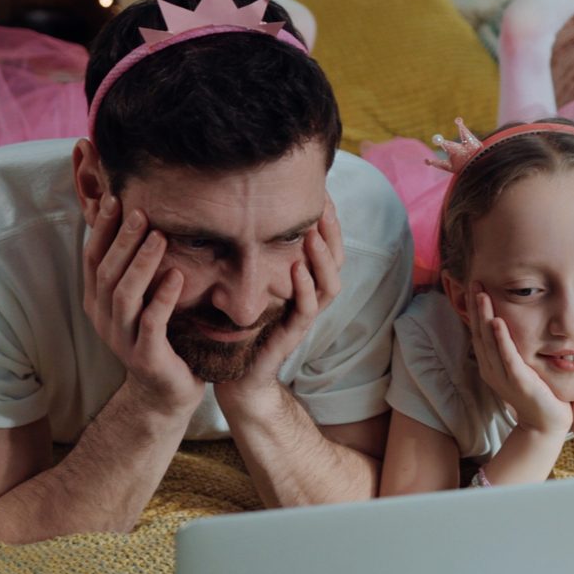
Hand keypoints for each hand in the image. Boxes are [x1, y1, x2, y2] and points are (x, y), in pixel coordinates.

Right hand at [83, 194, 204, 413]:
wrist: (168, 393)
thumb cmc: (160, 337)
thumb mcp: (142, 301)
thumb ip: (136, 270)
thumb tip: (141, 222)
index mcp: (98, 303)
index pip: (93, 259)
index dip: (103, 230)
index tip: (117, 199)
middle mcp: (104, 320)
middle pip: (106, 272)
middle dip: (123, 240)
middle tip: (140, 212)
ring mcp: (122, 339)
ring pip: (124, 294)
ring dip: (141, 263)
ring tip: (158, 237)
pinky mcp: (146, 356)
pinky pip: (151, 323)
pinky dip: (162, 298)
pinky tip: (177, 276)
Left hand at [217, 195, 344, 398]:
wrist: (237, 379)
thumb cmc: (241, 332)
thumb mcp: (248, 287)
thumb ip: (252, 259)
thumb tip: (240, 219)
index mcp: (302, 286)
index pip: (326, 249)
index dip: (327, 223)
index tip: (320, 193)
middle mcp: (309, 300)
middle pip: (336, 263)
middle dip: (332, 233)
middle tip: (324, 206)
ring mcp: (302, 319)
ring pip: (329, 286)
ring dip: (323, 259)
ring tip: (313, 234)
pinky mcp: (291, 336)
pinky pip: (306, 311)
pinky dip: (305, 289)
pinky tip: (297, 269)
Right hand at [468, 286, 572, 437]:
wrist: (546, 424)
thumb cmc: (538, 394)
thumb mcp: (521, 368)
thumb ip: (513, 350)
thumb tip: (510, 327)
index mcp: (491, 365)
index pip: (480, 332)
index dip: (477, 309)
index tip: (476, 286)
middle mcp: (492, 369)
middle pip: (480, 333)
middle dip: (477, 307)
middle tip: (475, 282)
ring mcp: (503, 376)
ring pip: (489, 342)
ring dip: (485, 316)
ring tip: (482, 294)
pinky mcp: (518, 382)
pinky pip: (507, 357)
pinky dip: (501, 339)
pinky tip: (497, 322)